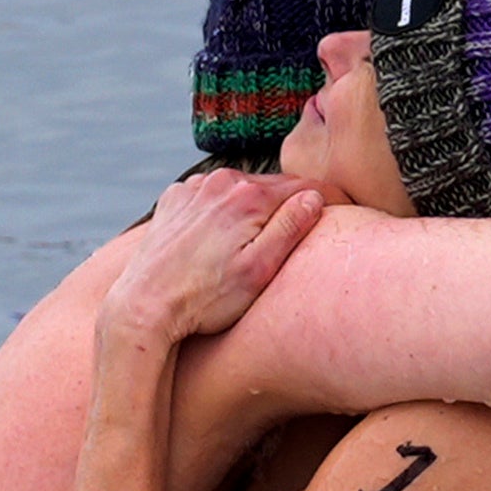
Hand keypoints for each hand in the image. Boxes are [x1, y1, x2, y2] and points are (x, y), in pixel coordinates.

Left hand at [101, 169, 322, 358]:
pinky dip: (222, 212)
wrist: (143, 307)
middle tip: (306, 233)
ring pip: (239, 192)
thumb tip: (314, 198)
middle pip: (272, 188)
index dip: (331, 199)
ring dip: (254, 210)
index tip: (347, 210)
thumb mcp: (259, 271)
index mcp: (248, 197)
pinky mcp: (174, 201)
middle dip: (290, 206)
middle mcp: (220, 182)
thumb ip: (289, 228)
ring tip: (260, 242)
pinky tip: (222, 240)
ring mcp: (193, 189)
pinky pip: (210, 198)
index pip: (306, 188)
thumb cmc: (206, 300)